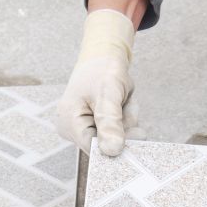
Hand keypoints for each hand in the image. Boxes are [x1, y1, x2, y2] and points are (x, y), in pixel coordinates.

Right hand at [56, 9, 143, 155]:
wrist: (103, 56)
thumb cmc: (103, 69)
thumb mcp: (109, 92)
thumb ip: (110, 121)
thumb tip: (112, 150)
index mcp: (69, 121)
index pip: (95, 149)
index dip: (118, 144)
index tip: (137, 133)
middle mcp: (70, 129)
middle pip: (105, 145)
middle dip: (123, 128)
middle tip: (126, 105)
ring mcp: (80, 128)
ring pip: (113, 139)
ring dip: (126, 123)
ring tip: (122, 102)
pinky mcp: (91, 127)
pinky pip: (114, 132)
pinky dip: (123, 121)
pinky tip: (120, 106)